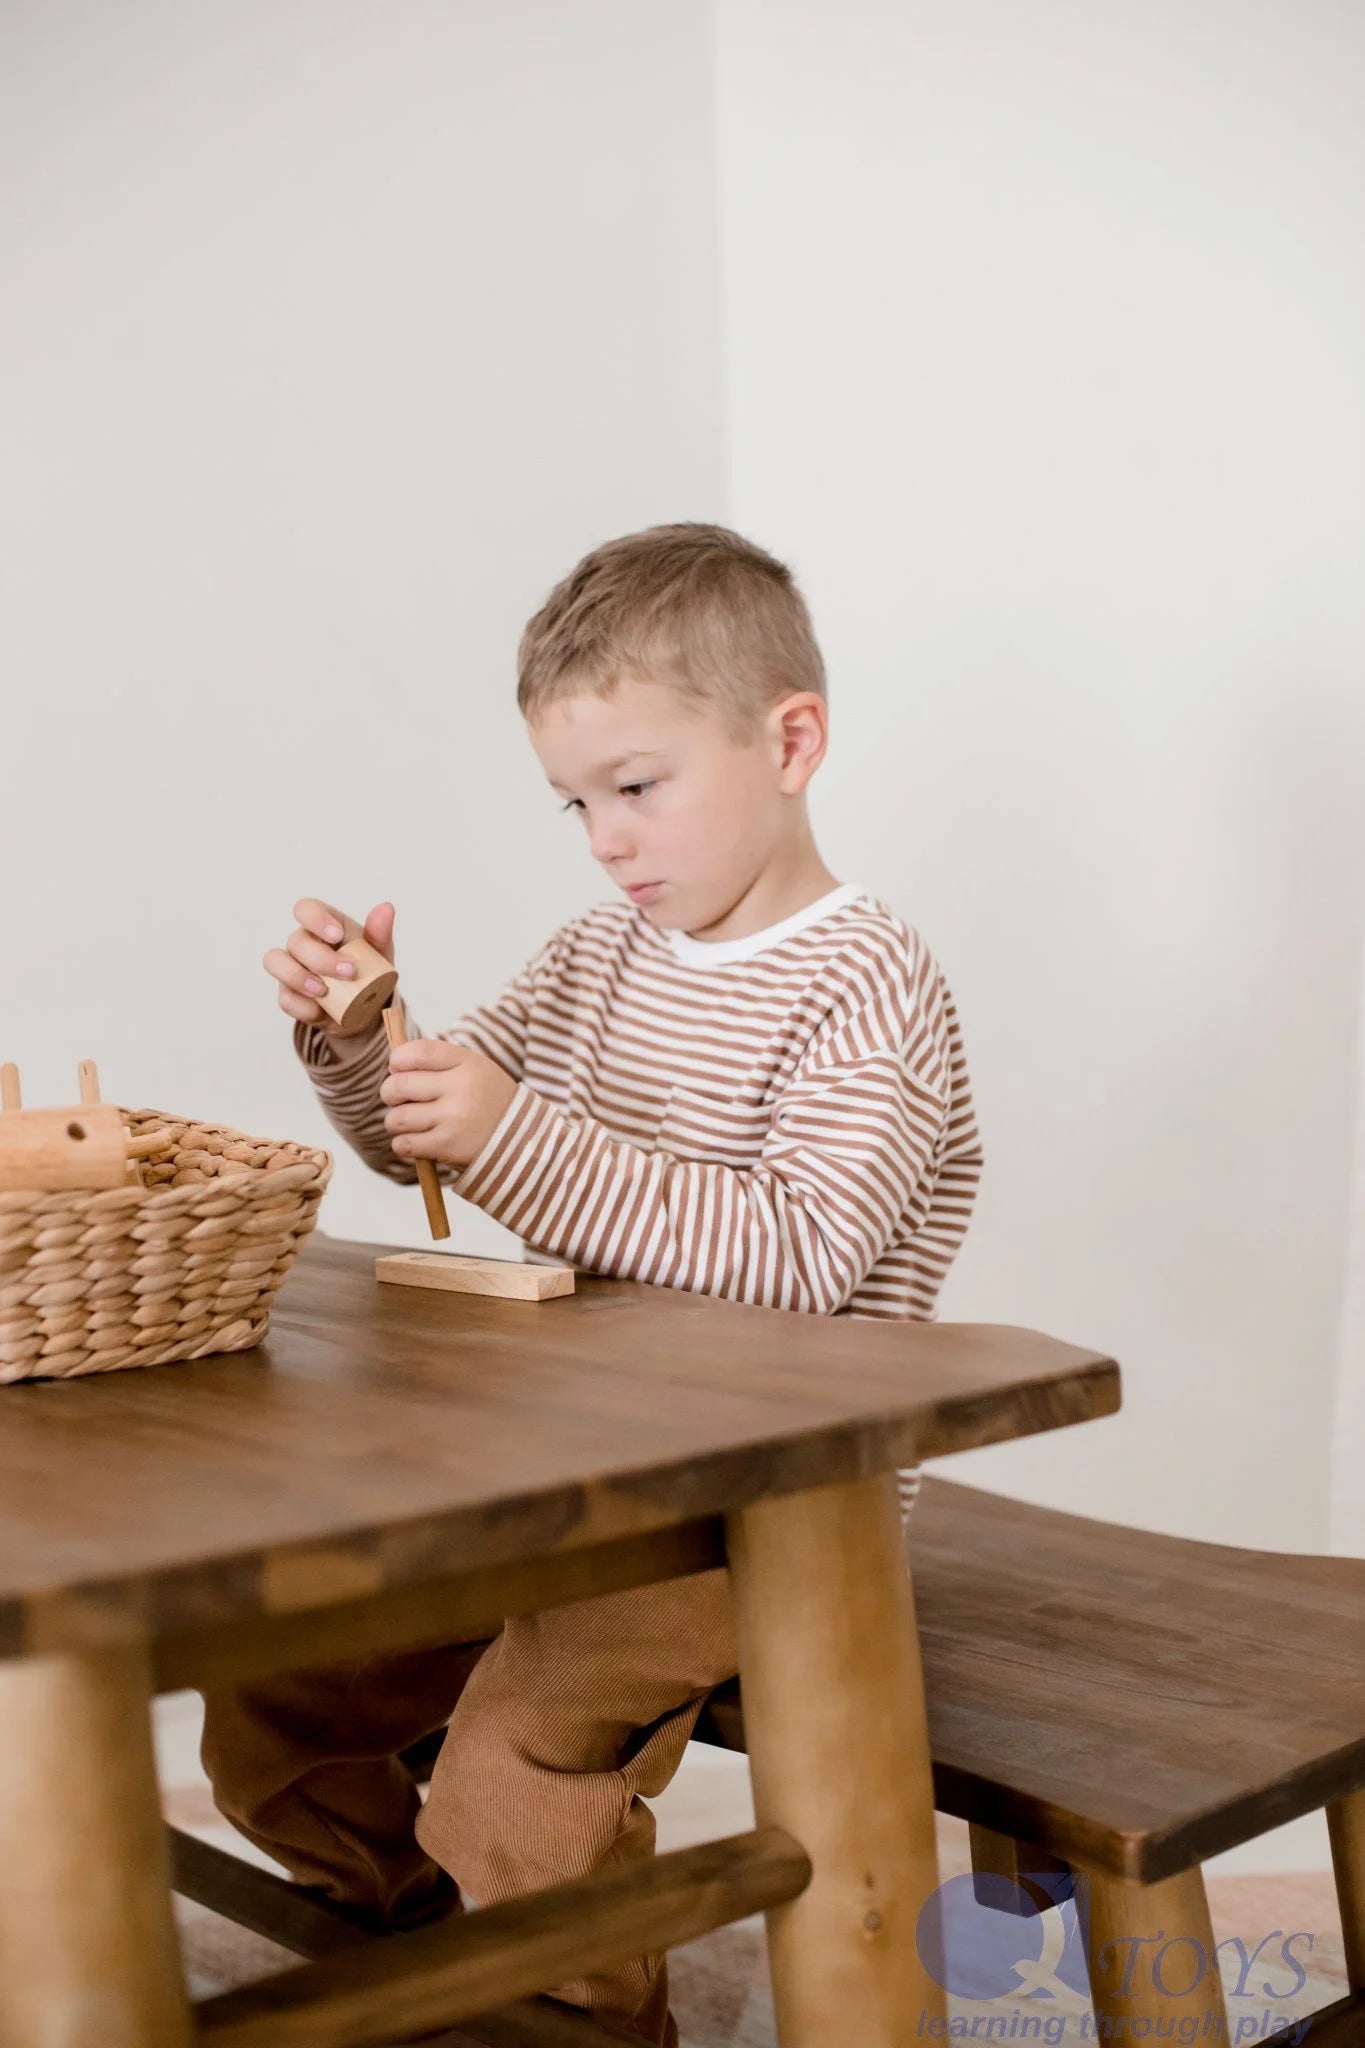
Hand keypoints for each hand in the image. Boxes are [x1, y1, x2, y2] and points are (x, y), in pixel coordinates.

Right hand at [265, 899, 395, 1036]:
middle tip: (349, 973)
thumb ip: (380, 931)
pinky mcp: (288, 995)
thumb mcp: (379, 952)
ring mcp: (291, 968)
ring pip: (276, 963)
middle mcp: (301, 943)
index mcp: (322, 925)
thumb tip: (386, 908)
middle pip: (296, 941)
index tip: (337, 936)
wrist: (365, 1008)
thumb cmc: (368, 970)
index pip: (306, 909)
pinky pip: (285, 999)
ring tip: (324, 991)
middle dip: (321, 958)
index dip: (316, 919)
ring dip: (298, 977)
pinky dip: (302, 1006)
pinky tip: (319, 1010)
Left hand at [381, 1040, 518, 1170]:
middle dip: (390, 1093)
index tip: (397, 1068)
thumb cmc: (488, 1102)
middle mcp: (461, 1088)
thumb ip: (439, 1062)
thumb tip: (393, 1065)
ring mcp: (454, 1118)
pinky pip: (404, 1144)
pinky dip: (403, 1144)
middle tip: (398, 1099)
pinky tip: (416, 1141)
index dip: (398, 1060)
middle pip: (399, 1085)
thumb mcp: (475, 1070)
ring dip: (395, 1122)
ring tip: (408, 1123)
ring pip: (397, 1118)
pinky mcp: (447, 1146)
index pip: (418, 1052)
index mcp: (468, 1063)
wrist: (523, 1141)